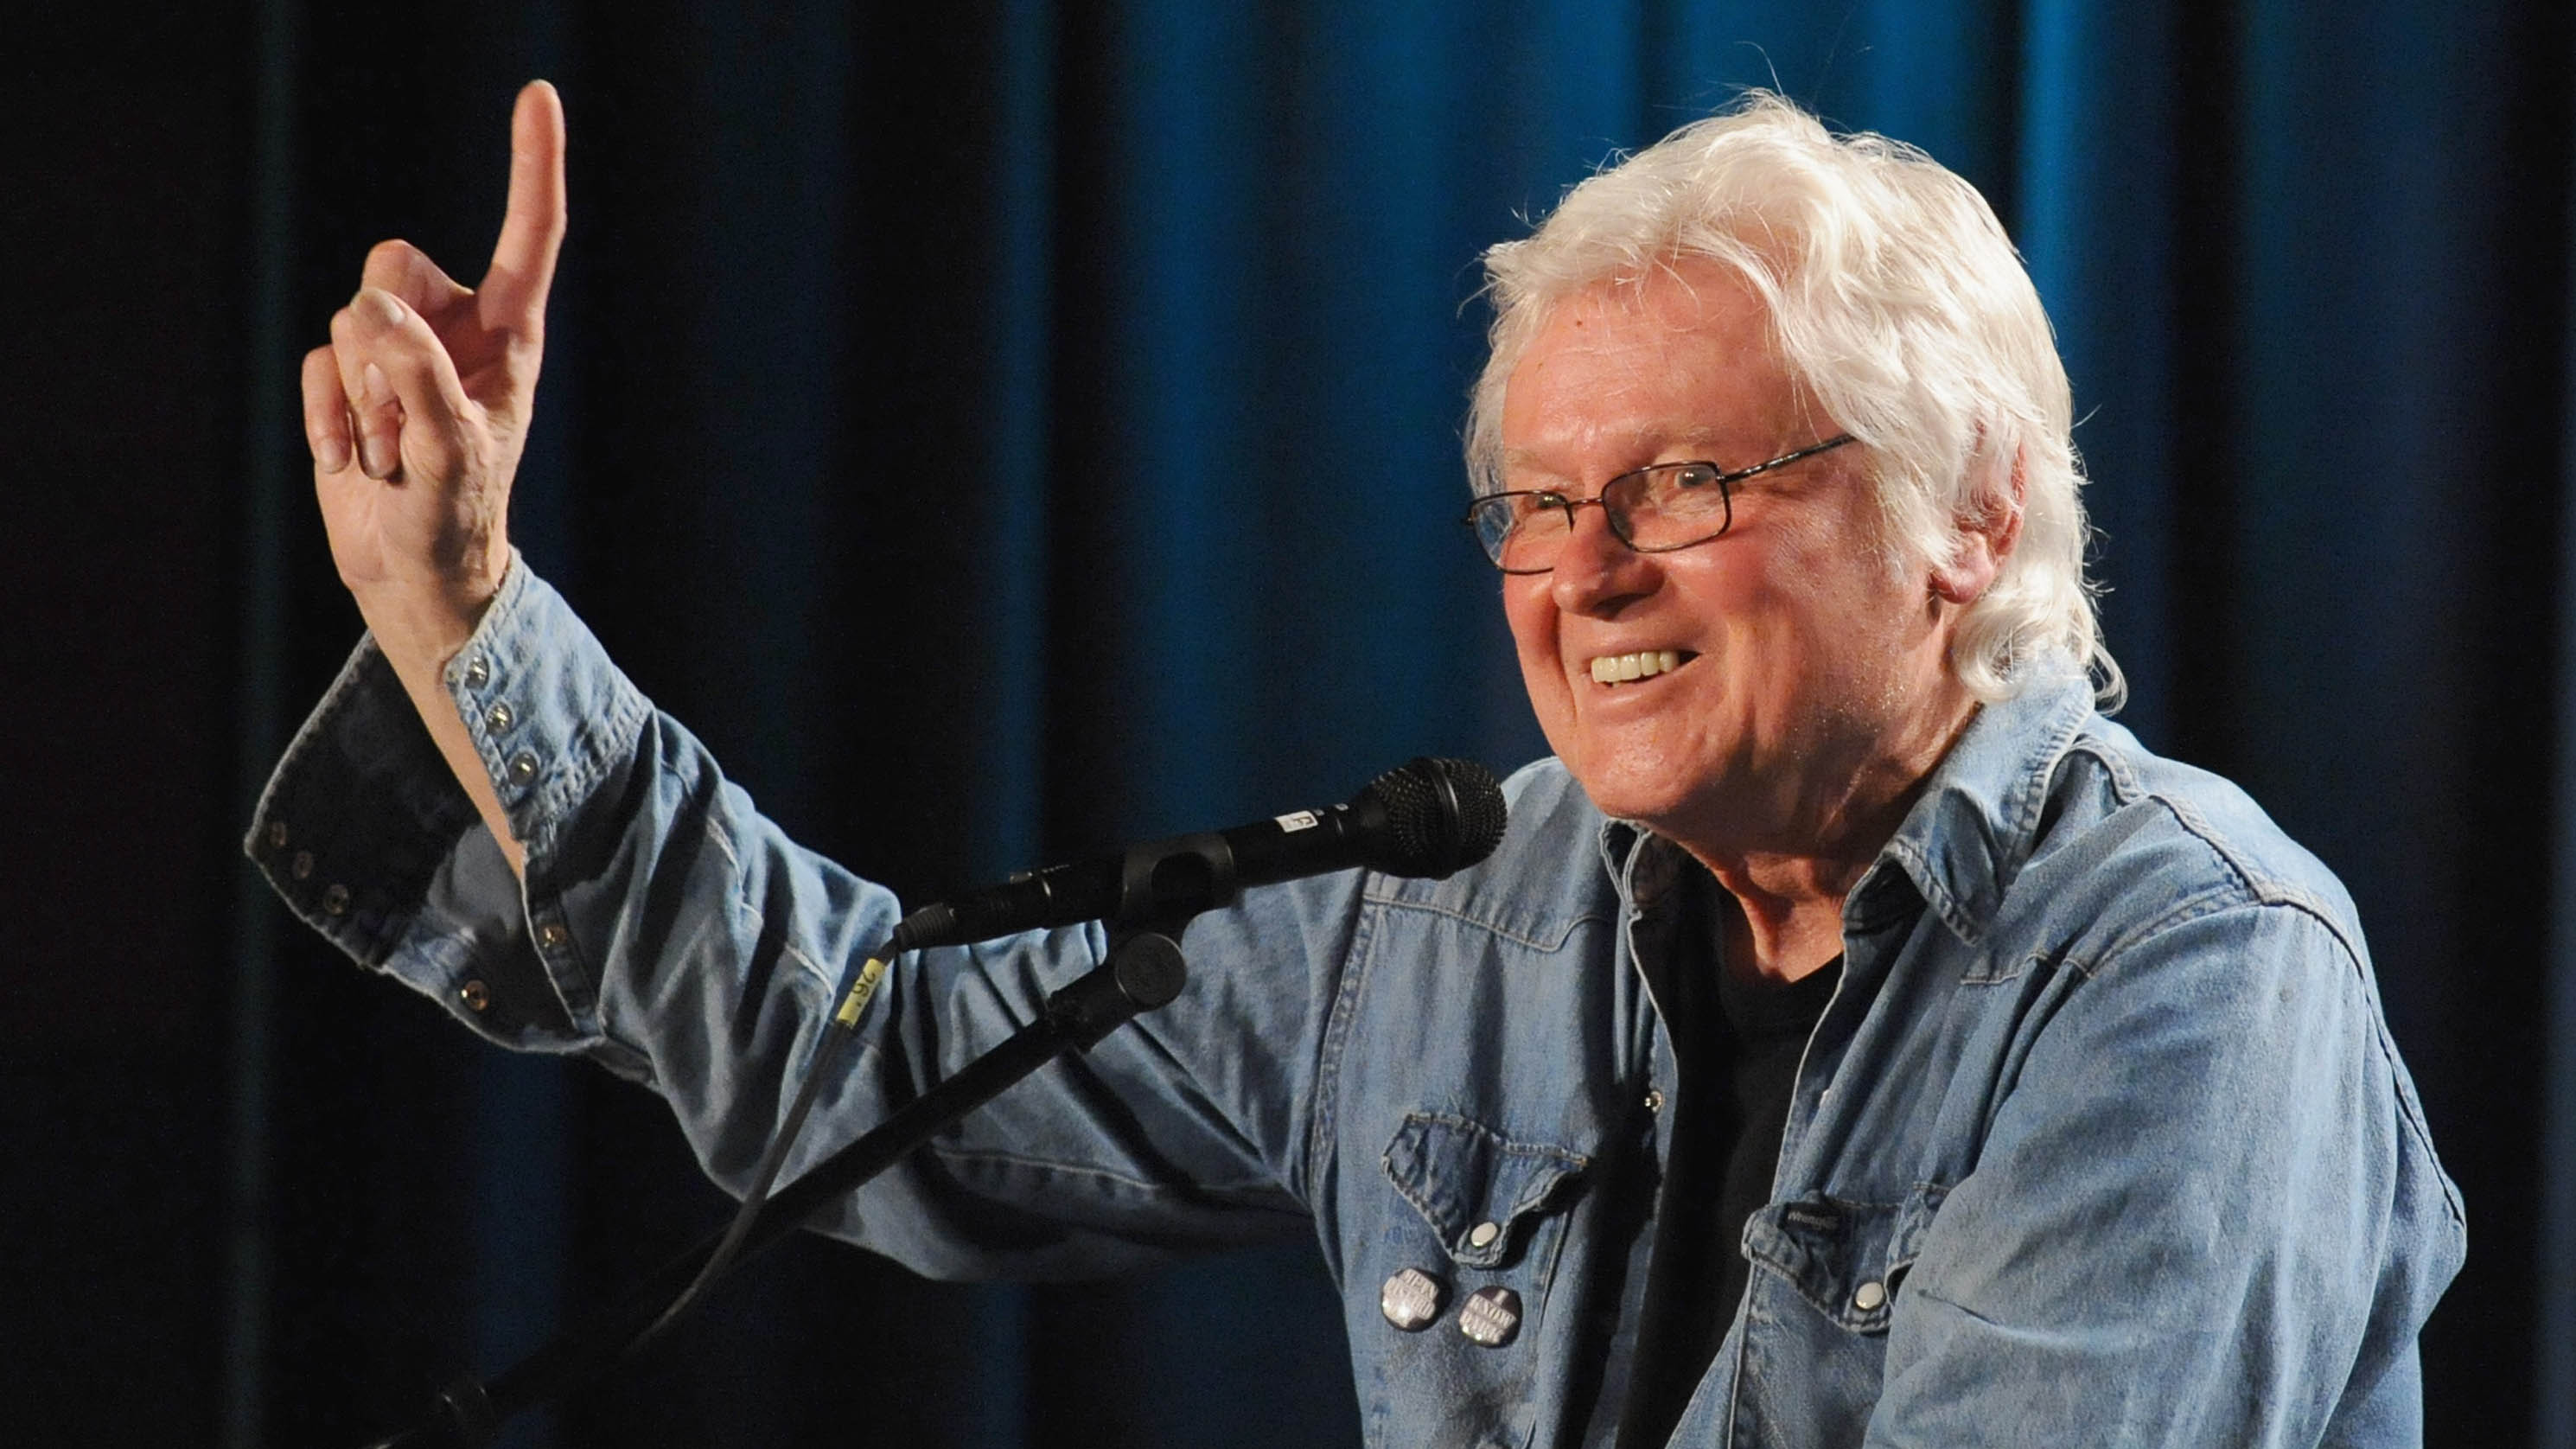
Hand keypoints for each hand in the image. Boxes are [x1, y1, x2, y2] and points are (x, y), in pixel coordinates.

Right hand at [301, 80, 566, 658]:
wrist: (414, 569)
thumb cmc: (457, 513)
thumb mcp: (454, 450)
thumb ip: (421, 374)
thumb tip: (377, 307)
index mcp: (509, 334)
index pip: (528, 234)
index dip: (532, 163)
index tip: (538, 93)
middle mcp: (453, 325)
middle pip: (394, 265)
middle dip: (386, 342)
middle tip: (410, 422)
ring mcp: (396, 348)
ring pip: (350, 317)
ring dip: (362, 395)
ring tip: (393, 452)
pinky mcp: (347, 375)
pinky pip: (317, 362)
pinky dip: (330, 418)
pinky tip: (354, 462)